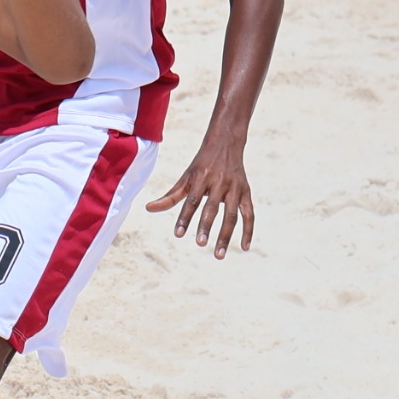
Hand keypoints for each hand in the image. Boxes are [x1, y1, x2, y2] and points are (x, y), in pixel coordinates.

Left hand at [145, 135, 253, 256]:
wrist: (226, 143)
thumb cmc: (202, 164)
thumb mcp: (186, 177)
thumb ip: (170, 196)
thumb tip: (148, 209)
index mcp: (201, 178)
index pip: (191, 200)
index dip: (184, 217)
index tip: (178, 234)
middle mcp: (219, 182)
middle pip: (212, 208)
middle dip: (206, 226)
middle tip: (200, 243)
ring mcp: (235, 188)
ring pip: (232, 215)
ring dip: (226, 235)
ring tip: (218, 254)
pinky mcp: (246, 192)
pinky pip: (249, 215)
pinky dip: (248, 231)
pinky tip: (244, 248)